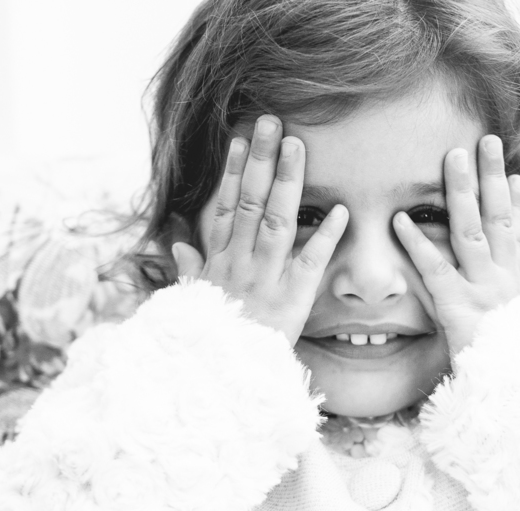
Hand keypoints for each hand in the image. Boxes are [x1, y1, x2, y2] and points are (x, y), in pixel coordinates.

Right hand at [171, 115, 348, 343]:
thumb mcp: (192, 305)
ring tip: (296, 145)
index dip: (232, 173)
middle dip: (260, 160)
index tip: (240, 140)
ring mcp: (266, 279)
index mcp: (218, 264)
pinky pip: (311, 263)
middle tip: (271, 122)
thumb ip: (188, 272)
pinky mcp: (292, 299)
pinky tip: (342, 211)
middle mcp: (240, 264)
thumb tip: (176, 247)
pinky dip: (325, 237)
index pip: (225, 209)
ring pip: (276, 221)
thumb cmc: (208, 342)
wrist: (221, 380)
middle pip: (250, 202)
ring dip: (288, 181)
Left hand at [392, 135, 519, 357]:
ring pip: (473, 231)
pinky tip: (400, 219)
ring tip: (453, 158)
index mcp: (515, 285)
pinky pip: (436, 269)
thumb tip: (508, 301)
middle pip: (499, 218)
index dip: (513, 201)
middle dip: (491, 177)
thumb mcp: (516, 333)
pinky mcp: (459, 307)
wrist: (515, 393)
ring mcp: (484, 290)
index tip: (510, 172)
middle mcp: (503, 280)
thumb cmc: (509, 368)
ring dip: (463, 191)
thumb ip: (506, 309)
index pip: (515, 234)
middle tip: (485, 140)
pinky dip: (417, 242)